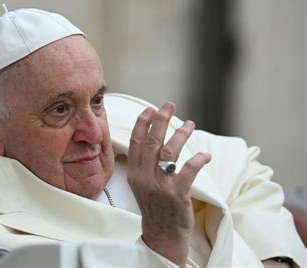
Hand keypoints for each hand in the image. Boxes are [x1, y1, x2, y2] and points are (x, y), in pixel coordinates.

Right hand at [127, 102, 210, 265]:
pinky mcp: (177, 194)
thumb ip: (143, 163)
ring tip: (189, 124)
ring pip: (169, 151)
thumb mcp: (141, 183)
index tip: (151, 109)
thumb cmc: (154, 205)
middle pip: (152, 141)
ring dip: (181, 134)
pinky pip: (188, 170)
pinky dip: (198, 159)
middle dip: (161, 120)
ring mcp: (160, 186)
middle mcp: (144, 176)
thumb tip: (152, 136)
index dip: (143, 123)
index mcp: (134, 172)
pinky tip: (205, 154)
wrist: (162, 234)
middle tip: (169, 105)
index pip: (136, 141)